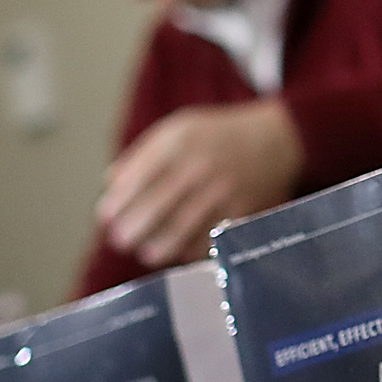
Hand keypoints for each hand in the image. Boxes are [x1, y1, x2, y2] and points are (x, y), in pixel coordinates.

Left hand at [98, 101, 304, 266]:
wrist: (275, 139)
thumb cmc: (217, 136)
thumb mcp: (178, 129)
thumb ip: (143, 154)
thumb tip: (111, 184)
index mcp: (179, 142)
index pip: (138, 178)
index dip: (118, 203)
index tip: (106, 217)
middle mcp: (200, 166)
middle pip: (156, 207)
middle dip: (132, 229)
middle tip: (121, 240)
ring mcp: (222, 190)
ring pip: (181, 228)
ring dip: (157, 246)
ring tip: (146, 252)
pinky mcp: (241, 211)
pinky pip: (208, 237)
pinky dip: (189, 249)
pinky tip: (178, 251)